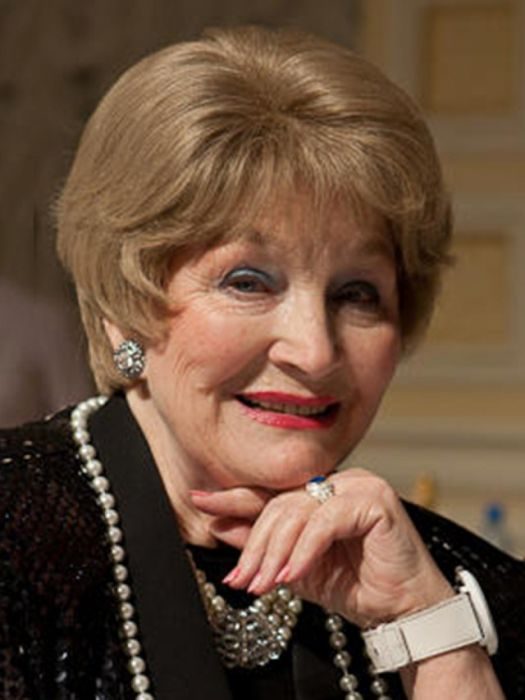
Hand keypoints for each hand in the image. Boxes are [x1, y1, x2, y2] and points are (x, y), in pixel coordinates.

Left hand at [190, 468, 452, 627]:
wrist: (405, 612)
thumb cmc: (357, 587)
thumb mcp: (298, 568)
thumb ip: (265, 545)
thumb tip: (221, 526)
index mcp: (321, 492)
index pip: (271, 493)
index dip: (235, 498)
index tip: (200, 501)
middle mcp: (338, 481)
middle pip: (280, 503)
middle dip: (255, 544)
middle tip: (240, 579)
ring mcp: (358, 485)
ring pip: (297, 511)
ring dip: (275, 552)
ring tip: (263, 584)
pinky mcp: (374, 500)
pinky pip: (325, 522)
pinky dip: (305, 550)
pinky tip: (292, 574)